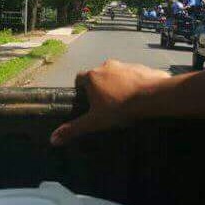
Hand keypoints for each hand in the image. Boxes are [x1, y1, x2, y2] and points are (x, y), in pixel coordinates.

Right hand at [50, 60, 170, 145]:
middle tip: (106, 103)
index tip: (87, 100)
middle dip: (101, 86)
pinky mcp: (141, 66)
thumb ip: (74, 129)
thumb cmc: (120, 108)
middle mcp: (107, 65)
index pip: (80, 78)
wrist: (153, 96)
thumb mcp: (95, 122)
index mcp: (92, 76)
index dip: (82, 89)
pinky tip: (140, 96)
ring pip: (117, 73)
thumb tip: (52, 139)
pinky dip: (134, 82)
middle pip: (99, 75)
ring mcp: (125, 64)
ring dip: (118, 83)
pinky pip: (134, 74)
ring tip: (125, 101)